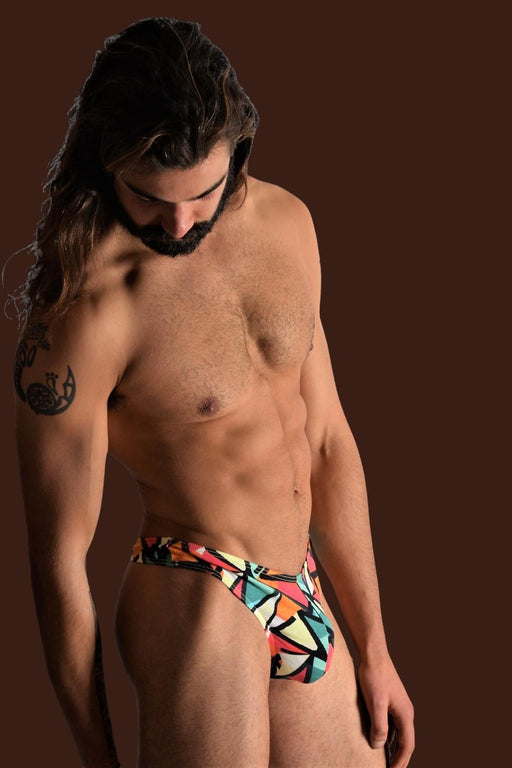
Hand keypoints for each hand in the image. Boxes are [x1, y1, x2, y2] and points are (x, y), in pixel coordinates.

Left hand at [357, 652, 414, 766]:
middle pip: (406, 741)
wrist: (373, 654)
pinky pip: (392, 724)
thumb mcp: (376, 703)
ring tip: (385, 760)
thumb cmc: (375, 676)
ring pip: (399, 732)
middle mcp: (405, 711)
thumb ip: (379, 726)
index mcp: (405, 714)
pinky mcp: (391, 700)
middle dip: (399, 757)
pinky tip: (379, 739)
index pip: (407, 745)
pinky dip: (388, 735)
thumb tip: (379, 746)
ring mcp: (399, 705)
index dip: (401, 761)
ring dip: (394, 747)